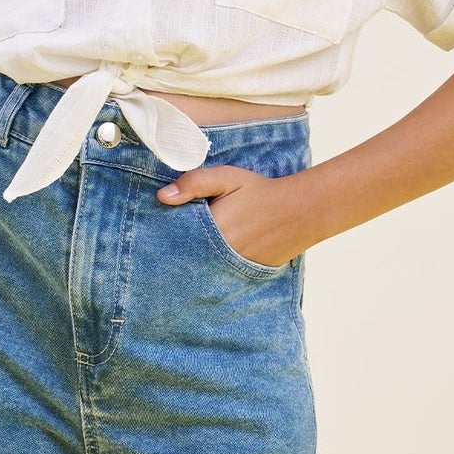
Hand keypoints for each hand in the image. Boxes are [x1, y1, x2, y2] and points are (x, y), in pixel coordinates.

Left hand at [156, 164, 308, 267]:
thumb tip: (162, 197)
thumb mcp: (227, 178)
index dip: (164, 237)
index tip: (155, 234)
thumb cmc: (260, 192)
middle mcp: (219, 254)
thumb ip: (195, 183)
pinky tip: (203, 264)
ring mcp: (231, 268)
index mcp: (211, 230)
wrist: (299, 212)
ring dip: (189, 264)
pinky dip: (208, 270)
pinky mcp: (242, 275)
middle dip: (174, 254)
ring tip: (180, 259)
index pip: (175, 239)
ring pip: (199, 269)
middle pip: (184, 258)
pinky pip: (217, 276)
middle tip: (161, 251)